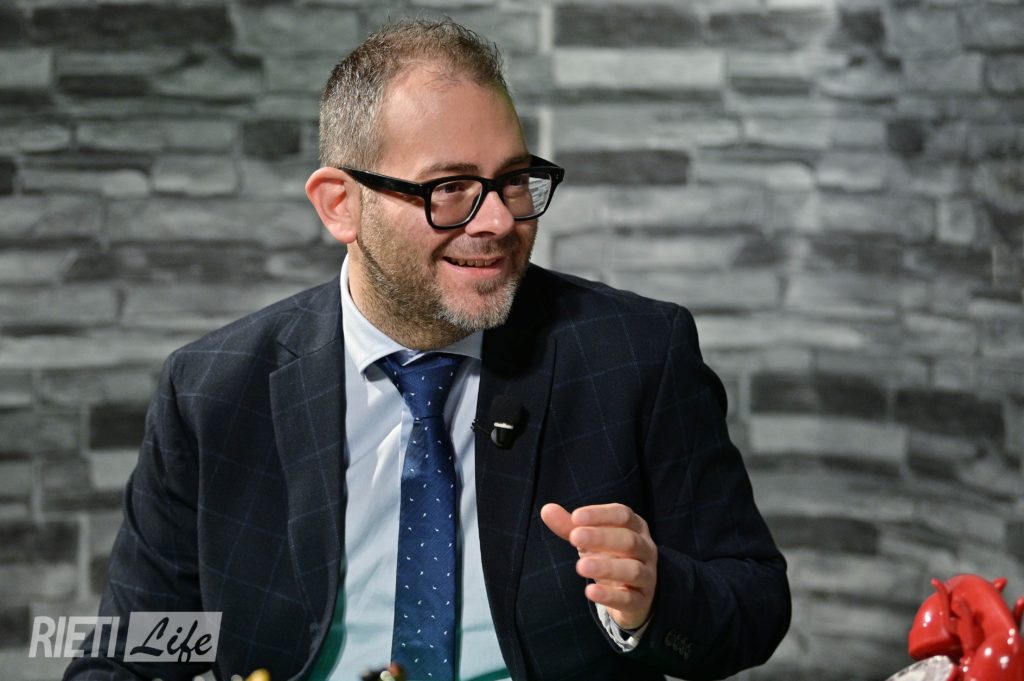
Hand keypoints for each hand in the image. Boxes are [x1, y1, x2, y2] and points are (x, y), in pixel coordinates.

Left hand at [540, 502, 657, 629]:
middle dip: (601, 537)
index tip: (575, 517)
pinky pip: (629, 599)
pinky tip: (590, 592)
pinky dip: (610, 596)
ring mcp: (647, 576)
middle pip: (629, 540)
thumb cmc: (610, 556)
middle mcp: (646, 549)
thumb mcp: (590, 540)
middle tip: (574, 538)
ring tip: (580, 566)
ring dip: (607, 567)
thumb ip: (569, 526)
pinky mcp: (641, 601)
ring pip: (633, 570)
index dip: (600, 514)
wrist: (632, 593)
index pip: (623, 515)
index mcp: (635, 527)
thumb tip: (546, 509)